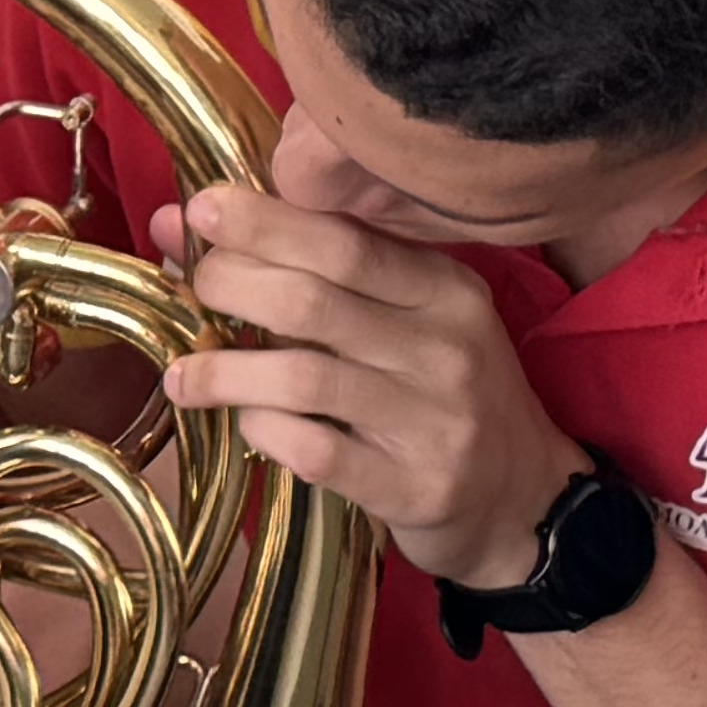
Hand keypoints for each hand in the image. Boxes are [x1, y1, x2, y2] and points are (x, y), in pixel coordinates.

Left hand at [158, 146, 586, 591]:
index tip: (201, 208)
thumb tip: (184, 225)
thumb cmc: (441, 394)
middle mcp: (446, 347)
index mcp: (445, 288)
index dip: (264, 222)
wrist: (523, 497)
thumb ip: (315, 270)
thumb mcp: (408, 318)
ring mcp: (434, 421)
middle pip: (315, 300)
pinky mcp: (416, 487)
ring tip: (183, 375)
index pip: (345, 239)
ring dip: (227, 372)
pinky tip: (244, 424)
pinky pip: (318, 451)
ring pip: (306, 378)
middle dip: (234, 285)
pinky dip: (266, 431)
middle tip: (192, 289)